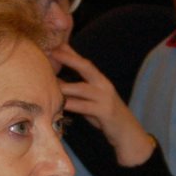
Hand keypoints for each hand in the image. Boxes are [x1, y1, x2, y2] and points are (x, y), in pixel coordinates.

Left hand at [50, 43, 156, 166]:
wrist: (126, 131)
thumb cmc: (104, 114)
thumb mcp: (92, 98)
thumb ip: (78, 88)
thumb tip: (58, 80)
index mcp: (100, 80)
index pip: (84, 62)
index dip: (70, 53)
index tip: (56, 44)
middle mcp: (103, 85)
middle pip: (85, 67)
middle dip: (69, 59)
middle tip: (53, 52)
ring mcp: (104, 98)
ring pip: (81, 88)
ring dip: (64, 85)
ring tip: (49, 81)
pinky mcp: (104, 112)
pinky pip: (84, 107)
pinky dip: (71, 105)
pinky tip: (60, 104)